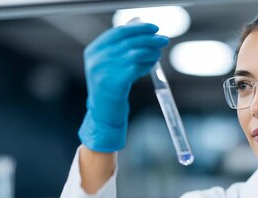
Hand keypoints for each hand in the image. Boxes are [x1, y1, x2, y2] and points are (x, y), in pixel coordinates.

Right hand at [78, 23, 169, 151]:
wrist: (104, 114)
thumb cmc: (111, 87)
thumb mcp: (111, 63)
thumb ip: (122, 45)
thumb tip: (139, 23)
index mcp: (93, 50)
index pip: (118, 31)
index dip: (138, 28)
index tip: (154, 28)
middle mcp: (96, 59)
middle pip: (128, 41)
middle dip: (149, 38)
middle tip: (164, 40)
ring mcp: (103, 71)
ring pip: (134, 53)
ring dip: (151, 51)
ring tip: (159, 53)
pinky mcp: (114, 83)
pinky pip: (136, 67)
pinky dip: (147, 64)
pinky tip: (152, 65)